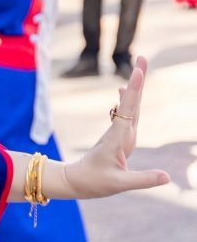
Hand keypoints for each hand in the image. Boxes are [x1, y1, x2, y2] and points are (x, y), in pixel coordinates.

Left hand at [64, 57, 169, 197]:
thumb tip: (167, 177)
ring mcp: (118, 134)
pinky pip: (125, 115)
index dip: (133, 91)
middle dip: (137, 81)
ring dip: (135, 88)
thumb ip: (142, 180)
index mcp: (118, 139)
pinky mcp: (118, 137)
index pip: (128, 111)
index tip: (137, 72)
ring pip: (129, 107)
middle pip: (131, 102)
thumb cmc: (94, 183)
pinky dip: (128, 101)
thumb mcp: (118, 184)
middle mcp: (119, 132)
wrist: (74, 181)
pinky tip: (123, 90)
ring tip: (138, 68)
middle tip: (142, 58)